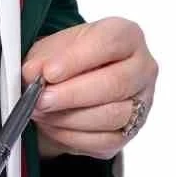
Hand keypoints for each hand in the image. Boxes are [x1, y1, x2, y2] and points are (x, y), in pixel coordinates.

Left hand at [21, 17, 156, 162]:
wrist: (73, 83)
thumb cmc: (67, 60)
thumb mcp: (50, 49)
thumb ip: (42, 59)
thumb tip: (33, 73)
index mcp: (127, 36)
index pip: (109, 43)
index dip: (76, 59)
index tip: (49, 72)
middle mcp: (142, 68)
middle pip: (115, 83)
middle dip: (71, 95)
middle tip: (40, 99)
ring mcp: (141, 102)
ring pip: (111, 116)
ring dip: (68, 117)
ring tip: (40, 111)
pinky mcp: (130, 132)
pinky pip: (104, 141)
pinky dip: (72, 135)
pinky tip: (52, 125)